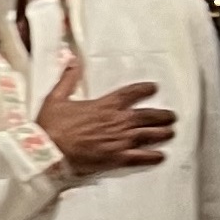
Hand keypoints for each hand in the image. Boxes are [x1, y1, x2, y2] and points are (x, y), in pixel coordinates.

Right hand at [37, 57, 174, 175]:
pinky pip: (141, 156)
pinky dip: (153, 156)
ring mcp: (120, 140)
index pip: (132, 93)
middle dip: (162, 115)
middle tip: (171, 116)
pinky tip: (161, 155)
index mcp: (105, 105)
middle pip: (148, 115)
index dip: (145, 89)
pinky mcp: (117, 158)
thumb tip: (72, 61)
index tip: (154, 88)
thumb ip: (67, 79)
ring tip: (170, 132)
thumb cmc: (50, 125)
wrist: (48, 151)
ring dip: (163, 133)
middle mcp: (118, 121)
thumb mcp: (55, 98)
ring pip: (150, 135)